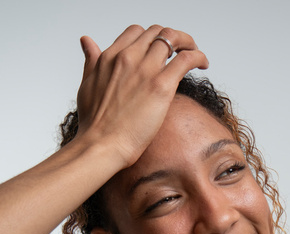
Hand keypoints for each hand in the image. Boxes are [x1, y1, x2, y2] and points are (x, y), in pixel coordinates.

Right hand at [75, 24, 208, 169]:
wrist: (101, 144)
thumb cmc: (94, 124)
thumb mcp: (87, 83)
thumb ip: (91, 60)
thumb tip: (87, 41)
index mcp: (110, 56)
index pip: (136, 32)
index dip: (151, 38)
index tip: (159, 50)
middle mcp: (128, 57)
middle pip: (156, 33)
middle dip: (171, 39)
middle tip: (180, 50)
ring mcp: (145, 70)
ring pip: (173, 39)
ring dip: (187, 43)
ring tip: (194, 53)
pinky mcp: (161, 85)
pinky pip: (186, 59)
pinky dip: (198, 56)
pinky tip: (203, 63)